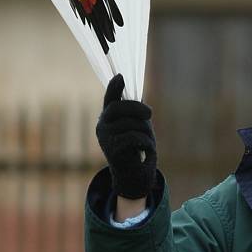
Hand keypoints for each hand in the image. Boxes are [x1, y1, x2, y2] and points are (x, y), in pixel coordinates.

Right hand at [95, 74, 156, 199]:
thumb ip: (134, 113)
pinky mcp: (111, 149)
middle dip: (137, 108)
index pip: (109, 98)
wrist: (133, 175)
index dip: (114, 87)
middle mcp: (102, 125)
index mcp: (108, 116)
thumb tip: (140, 104)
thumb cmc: (136, 146)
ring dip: (145, 131)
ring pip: (130, 124)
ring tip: (146, 141)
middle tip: (149, 113)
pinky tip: (146, 150)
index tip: (121, 76)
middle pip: (119, 108)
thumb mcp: (136, 126)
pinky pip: (132, 137)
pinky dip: (145, 142)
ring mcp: (105, 137)